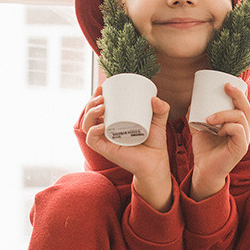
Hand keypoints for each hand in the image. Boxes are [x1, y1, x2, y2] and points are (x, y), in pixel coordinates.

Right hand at [86, 93, 172, 210]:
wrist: (156, 162)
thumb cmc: (154, 143)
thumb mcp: (159, 121)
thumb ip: (161, 109)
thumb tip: (154, 99)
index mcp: (114, 123)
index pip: (99, 108)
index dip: (95, 97)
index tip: (102, 87)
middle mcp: (107, 131)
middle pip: (91, 115)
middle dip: (91, 103)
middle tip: (102, 97)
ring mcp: (106, 141)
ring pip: (87, 126)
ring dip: (90, 114)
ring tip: (102, 107)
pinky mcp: (106, 150)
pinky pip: (92, 141)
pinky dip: (93, 132)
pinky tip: (101, 125)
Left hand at [190, 82, 249, 200]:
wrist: (204, 170)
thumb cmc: (205, 149)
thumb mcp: (199, 128)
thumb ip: (197, 115)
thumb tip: (191, 101)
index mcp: (237, 123)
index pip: (243, 104)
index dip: (238, 91)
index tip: (225, 83)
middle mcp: (244, 129)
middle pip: (245, 107)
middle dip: (237, 94)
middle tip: (225, 87)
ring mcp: (244, 139)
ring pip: (241, 117)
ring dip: (224, 113)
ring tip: (209, 118)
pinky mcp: (241, 148)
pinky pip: (239, 131)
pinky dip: (228, 126)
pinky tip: (218, 131)